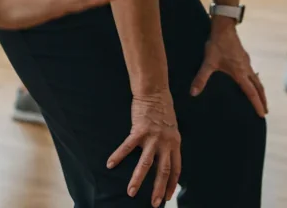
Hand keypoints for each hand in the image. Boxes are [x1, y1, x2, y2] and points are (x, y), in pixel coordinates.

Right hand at [108, 90, 181, 205]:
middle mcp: (166, 142)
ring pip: (146, 163)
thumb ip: (169, 144)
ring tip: (131, 192)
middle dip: (159, 189)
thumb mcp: (172, 128)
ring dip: (138, 179)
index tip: (169, 197)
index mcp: (175, 143)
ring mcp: (153, 137)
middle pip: (163, 170)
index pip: (176, 169)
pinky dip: (118, 156)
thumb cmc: (162, 109)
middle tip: (156, 204)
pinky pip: (127, 147)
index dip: (172, 184)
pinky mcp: (139, 130)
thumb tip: (165, 159)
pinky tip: (110, 164)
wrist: (155, 91)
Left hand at [190, 19, 267, 116]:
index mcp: (240, 73)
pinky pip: (253, 73)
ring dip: (260, 91)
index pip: (251, 92)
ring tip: (261, 99)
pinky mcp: (244, 58)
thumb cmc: (217, 45)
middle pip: (258, 87)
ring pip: (257, 80)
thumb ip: (201, 78)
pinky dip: (255, 82)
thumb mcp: (208, 62)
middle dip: (263, 100)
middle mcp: (247, 69)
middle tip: (266, 111)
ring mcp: (247, 62)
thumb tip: (193, 93)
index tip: (262, 114)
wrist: (224, 27)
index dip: (257, 104)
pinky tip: (250, 81)